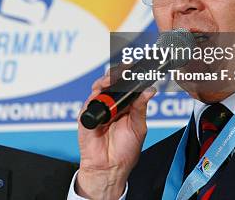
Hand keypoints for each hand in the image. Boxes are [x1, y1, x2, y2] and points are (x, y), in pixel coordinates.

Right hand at [76, 72, 154, 198]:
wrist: (110, 168)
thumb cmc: (125, 150)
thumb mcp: (138, 127)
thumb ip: (141, 108)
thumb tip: (149, 90)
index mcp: (124, 106)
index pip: (126, 85)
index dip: (130, 75)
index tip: (137, 66)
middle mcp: (110, 105)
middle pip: (111, 82)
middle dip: (117, 72)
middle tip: (125, 67)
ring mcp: (97, 109)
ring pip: (98, 87)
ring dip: (105, 80)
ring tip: (112, 78)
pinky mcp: (85, 116)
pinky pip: (89, 102)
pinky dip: (95, 96)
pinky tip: (101, 93)